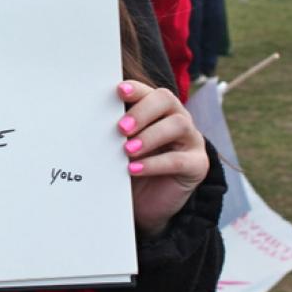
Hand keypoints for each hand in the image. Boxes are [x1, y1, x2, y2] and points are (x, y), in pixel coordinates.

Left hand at [116, 81, 208, 237]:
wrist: (145, 202)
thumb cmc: (130, 163)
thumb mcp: (120, 144)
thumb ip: (115, 128)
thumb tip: (94, 116)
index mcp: (159, 108)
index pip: (150, 91)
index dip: (136, 89)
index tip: (119, 92)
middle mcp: (178, 118)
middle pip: (167, 100)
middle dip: (142, 111)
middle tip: (121, 129)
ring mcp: (191, 140)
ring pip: (178, 125)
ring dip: (150, 136)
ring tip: (127, 150)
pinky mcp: (198, 165)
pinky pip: (179, 160)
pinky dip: (154, 163)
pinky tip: (134, 169)